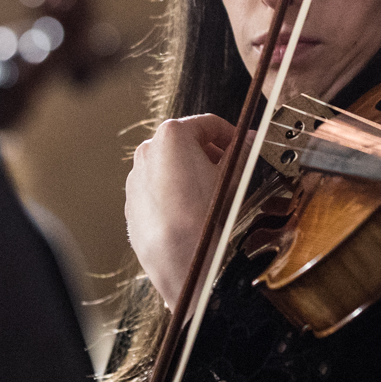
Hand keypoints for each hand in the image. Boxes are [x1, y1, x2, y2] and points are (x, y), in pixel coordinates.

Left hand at [126, 114, 237, 310]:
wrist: (181, 258)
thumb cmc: (205, 216)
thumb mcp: (234, 176)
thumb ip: (241, 152)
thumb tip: (247, 142)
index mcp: (172, 136)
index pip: (209, 123)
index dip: (231, 134)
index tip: (242, 145)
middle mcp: (148, 152)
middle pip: (185, 143)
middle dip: (209, 153)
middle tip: (230, 169)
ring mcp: (137, 178)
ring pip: (169, 166)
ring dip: (191, 172)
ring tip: (212, 194)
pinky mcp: (133, 202)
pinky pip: (157, 189)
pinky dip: (174, 192)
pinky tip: (192, 211)